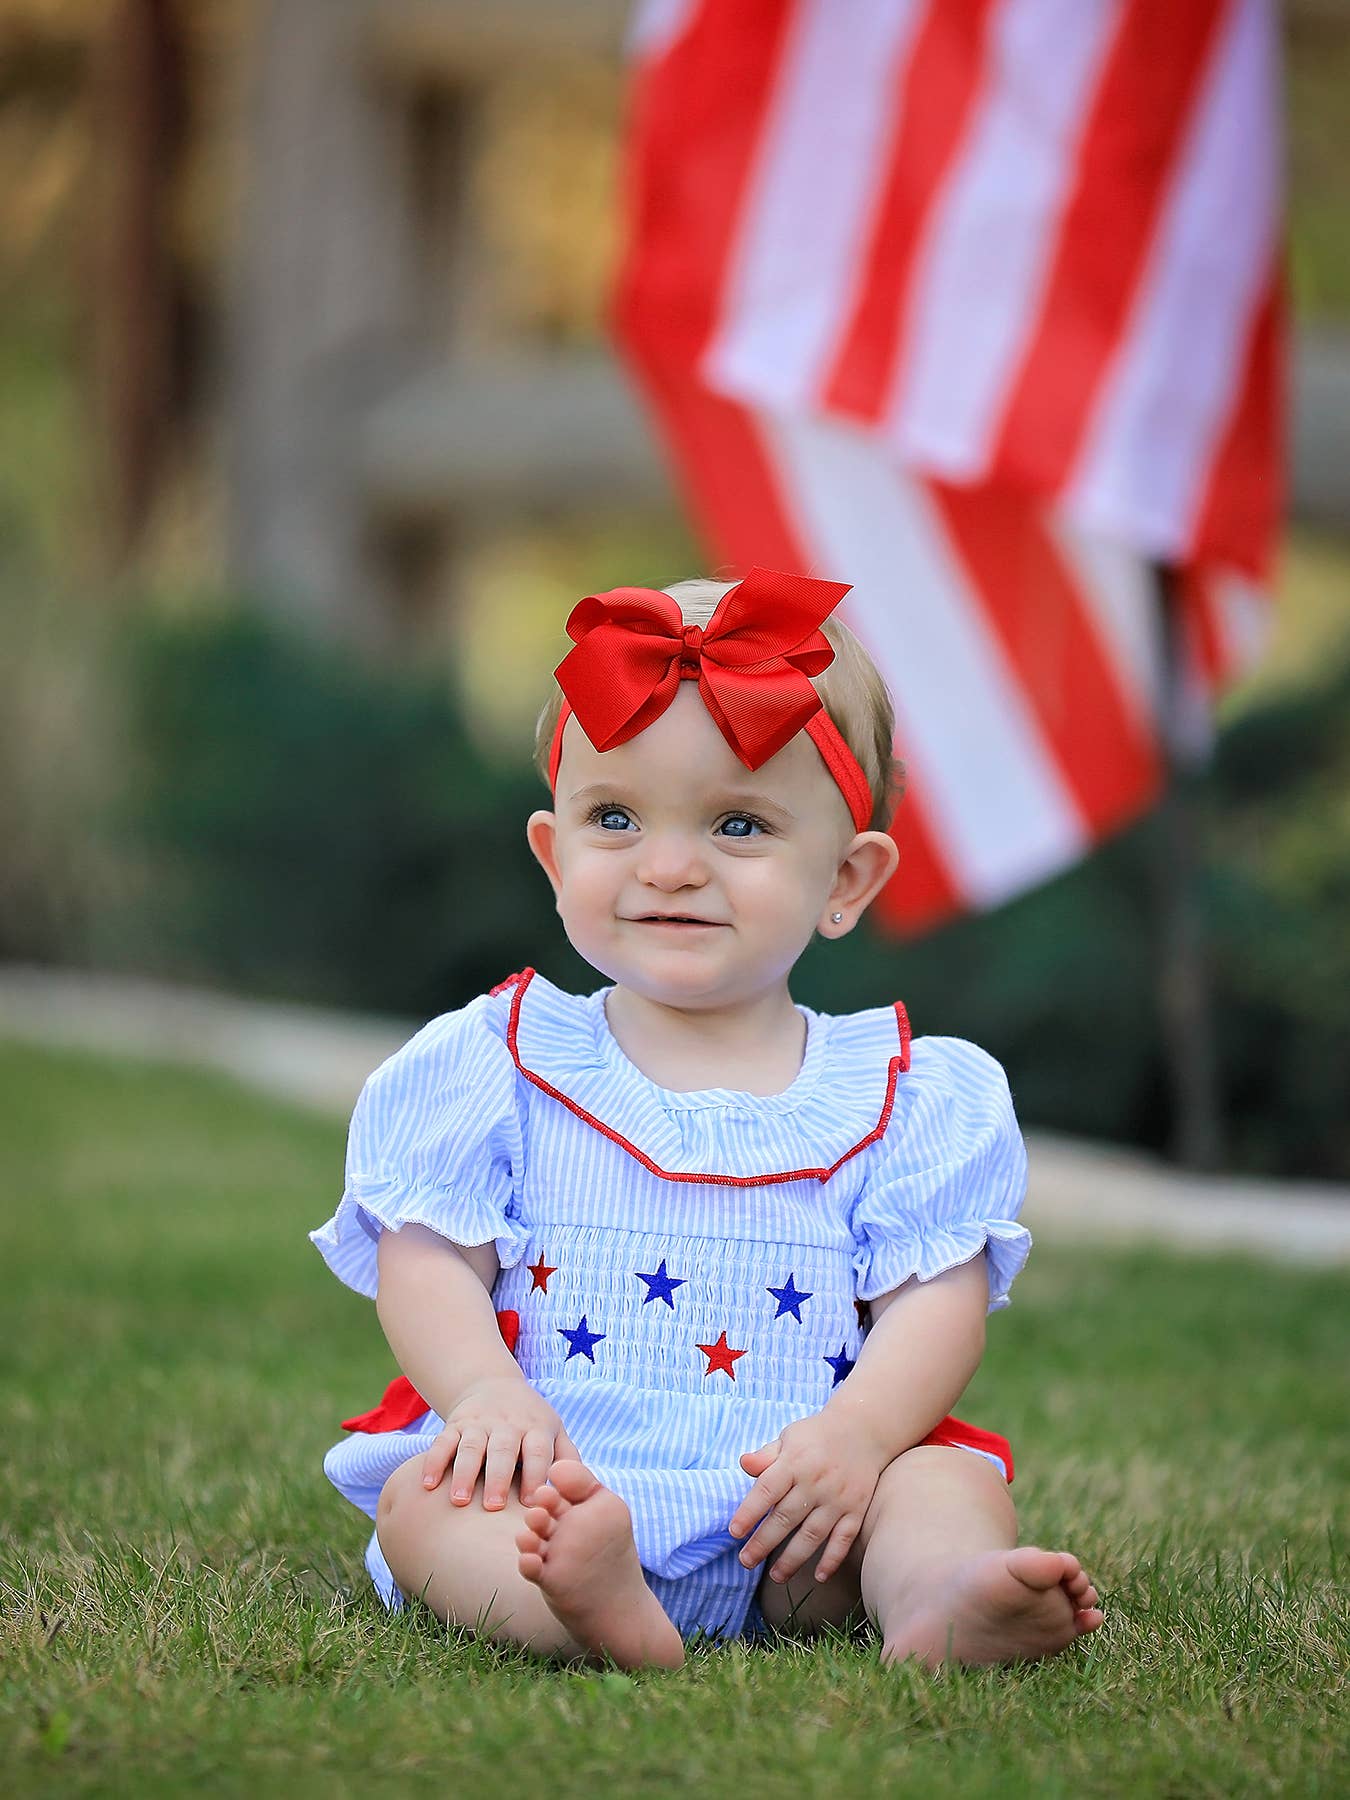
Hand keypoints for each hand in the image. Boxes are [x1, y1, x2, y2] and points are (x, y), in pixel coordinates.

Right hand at [421, 1376, 577, 1510]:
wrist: (493, 1384)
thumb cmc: (531, 1422)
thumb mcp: (554, 1431)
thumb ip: (568, 1458)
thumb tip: (582, 1491)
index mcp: (536, 1428)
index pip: (538, 1452)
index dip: (537, 1475)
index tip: (534, 1504)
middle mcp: (508, 1424)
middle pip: (504, 1450)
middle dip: (499, 1477)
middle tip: (494, 1506)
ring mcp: (479, 1422)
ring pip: (471, 1446)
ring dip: (464, 1473)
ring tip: (459, 1501)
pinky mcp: (456, 1423)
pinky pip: (443, 1441)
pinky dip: (434, 1461)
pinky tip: (428, 1485)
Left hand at [728, 1410, 886, 1582]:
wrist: (863, 1430)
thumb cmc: (817, 1436)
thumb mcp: (789, 1437)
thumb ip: (766, 1455)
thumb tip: (743, 1464)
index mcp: (794, 1462)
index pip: (767, 1490)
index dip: (749, 1512)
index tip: (734, 1532)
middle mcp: (815, 1482)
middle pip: (786, 1518)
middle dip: (764, 1542)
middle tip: (746, 1561)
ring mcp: (838, 1498)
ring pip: (812, 1535)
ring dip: (793, 1558)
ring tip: (776, 1577)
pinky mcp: (856, 1509)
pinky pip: (844, 1539)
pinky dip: (832, 1559)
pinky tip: (818, 1576)